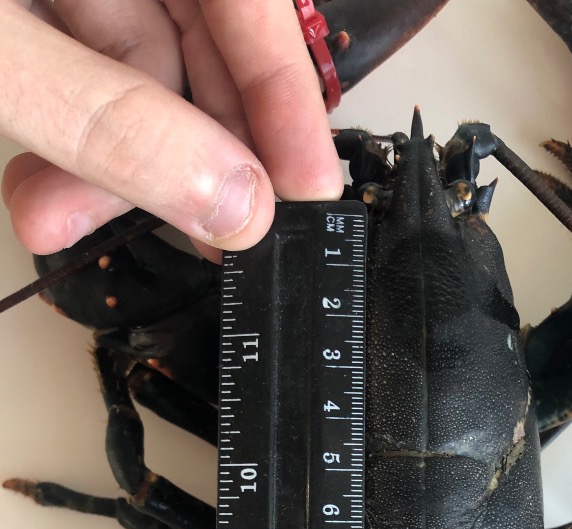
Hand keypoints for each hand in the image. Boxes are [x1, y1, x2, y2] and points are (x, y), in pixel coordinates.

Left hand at [0, 1, 342, 254]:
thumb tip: (230, 199)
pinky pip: (82, 81)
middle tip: (199, 233)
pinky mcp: (34, 16)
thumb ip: (104, 121)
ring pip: (134, 75)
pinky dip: (67, 144)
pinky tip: (44, 191)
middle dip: (183, 152)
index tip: (306, 188)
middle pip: (197, 44)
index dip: (286, 92)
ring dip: (105, 163)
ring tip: (60, 217)